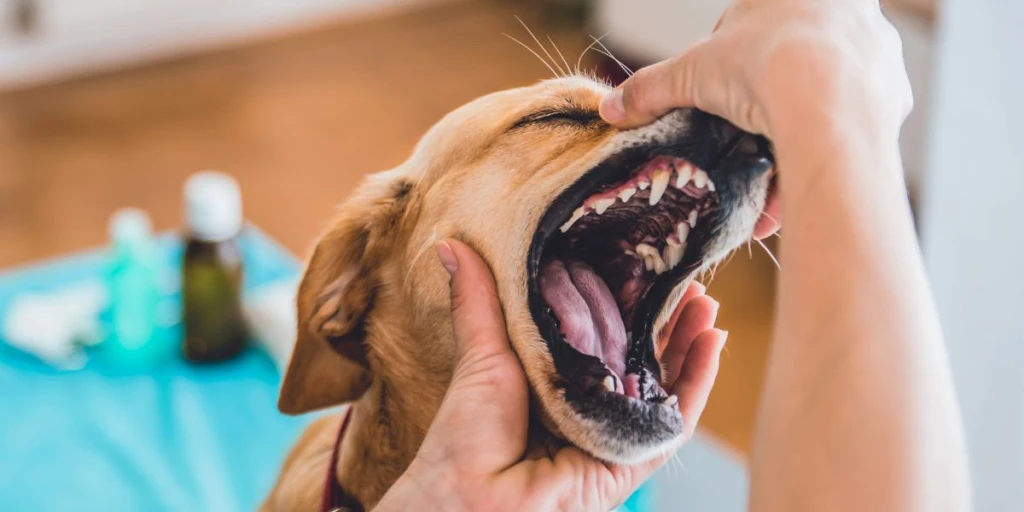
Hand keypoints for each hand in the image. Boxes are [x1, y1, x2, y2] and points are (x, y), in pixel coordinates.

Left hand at [375, 239, 726, 511]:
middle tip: (688, 279)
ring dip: (690, 342)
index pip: (604, 336)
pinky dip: (698, 382)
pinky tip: (712, 342)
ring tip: (706, 302)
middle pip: (642, 358)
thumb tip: (450, 244)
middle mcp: (589, 406)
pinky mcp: (633, 459)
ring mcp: (614, 433)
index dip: (628, 303)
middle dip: (668, 319)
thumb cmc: (467, 434)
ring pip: (665, 383)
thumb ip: (478, 300)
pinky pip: (675, 419)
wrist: (471, 495)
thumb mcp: (482, 353)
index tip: (645, 266)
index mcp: (557, 381)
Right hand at [599, 0, 912, 238]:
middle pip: (795, 61)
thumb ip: (649, 89)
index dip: (732, 65)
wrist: (827, 100)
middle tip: (744, 134)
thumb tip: (609, 108)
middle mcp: (845, 11)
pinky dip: (823, 153)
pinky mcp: (893, 95)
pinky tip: (799, 181)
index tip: (720, 98)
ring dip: (797, 131)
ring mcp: (875, 53)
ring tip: (766, 172)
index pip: (757, 26)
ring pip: (828, 96)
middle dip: (768, 100)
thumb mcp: (691, 75)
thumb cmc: (763, 66)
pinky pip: (851, 127)